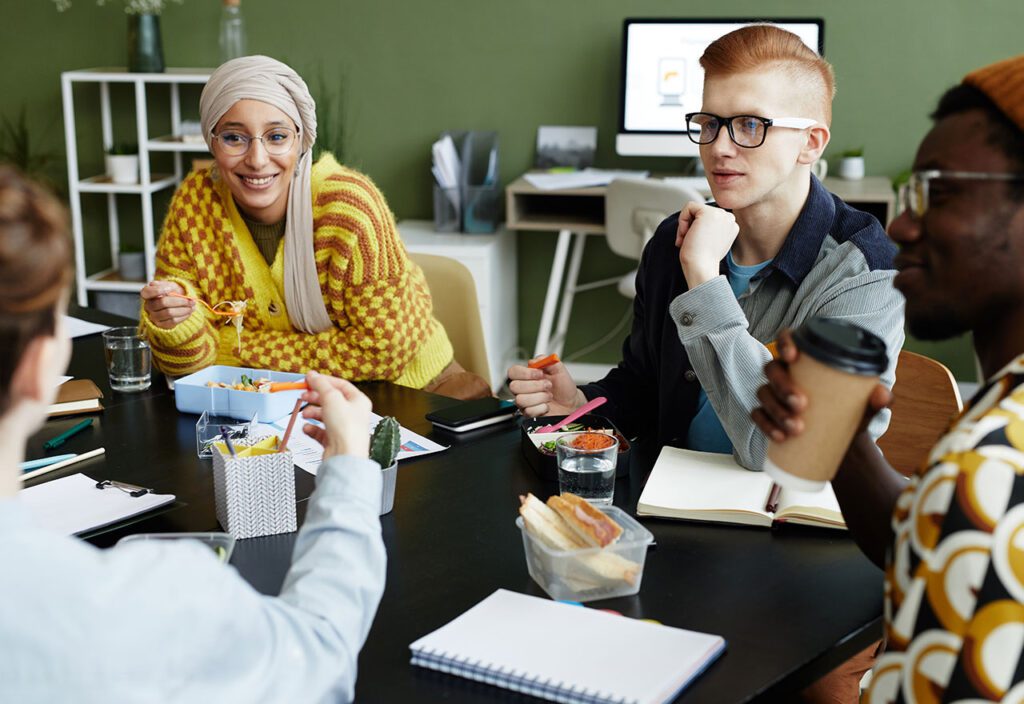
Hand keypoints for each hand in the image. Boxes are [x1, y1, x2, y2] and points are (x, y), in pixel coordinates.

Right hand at [141, 280, 193, 328]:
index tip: (170, 288)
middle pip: (163, 302)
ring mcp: (153, 316)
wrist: (177, 304)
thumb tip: (167, 287)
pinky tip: (189, 312)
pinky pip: (172, 321)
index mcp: (147, 294)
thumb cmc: (172, 293)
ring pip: (169, 313)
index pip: (147, 292)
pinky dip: (183, 316)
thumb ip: (167, 285)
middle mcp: (148, 306)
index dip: (158, 290)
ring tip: (192, 306)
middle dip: (180, 301)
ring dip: (184, 309)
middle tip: (192, 300)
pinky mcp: (161, 324)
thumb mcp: (170, 285)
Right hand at [300, 372, 371, 459]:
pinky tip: (307, 428)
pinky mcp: (334, 441)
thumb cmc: (347, 430)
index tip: (309, 379)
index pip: (340, 385)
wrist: (345, 457)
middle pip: (330, 400)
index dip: (324, 381)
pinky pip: (320, 431)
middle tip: (303, 395)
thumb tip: (313, 375)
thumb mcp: (331, 398)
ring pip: (324, 416)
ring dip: (312, 413)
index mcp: (358, 401)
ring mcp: (343, 428)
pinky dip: (312, 428)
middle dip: (315, 397)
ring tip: (305, 414)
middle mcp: (353, 414)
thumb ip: (320, 385)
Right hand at [507, 358, 584, 417]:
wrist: (571, 402)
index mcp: (527, 375)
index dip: (525, 373)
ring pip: (520, 400)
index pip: (513, 372)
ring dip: (540, 397)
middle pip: (514, 386)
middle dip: (535, 385)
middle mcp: (523, 388)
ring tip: (549, 395)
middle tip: (548, 385)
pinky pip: (529, 411)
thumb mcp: (558, 369)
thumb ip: (547, 360)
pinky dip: (542, 407)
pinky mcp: (529, 413)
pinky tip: (547, 405)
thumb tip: (535, 360)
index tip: (540, 373)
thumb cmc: (563, 386)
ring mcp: (524, 402)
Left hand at [675, 201, 738, 286]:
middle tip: (688, 243)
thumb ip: (709, 230)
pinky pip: (689, 206)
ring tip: (686, 240)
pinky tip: (686, 234)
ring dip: (685, 225)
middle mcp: (729, 218)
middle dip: (690, 226)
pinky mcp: (709, 212)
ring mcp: (721, 214)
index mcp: (731, 226)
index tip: (695, 244)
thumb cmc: (701, 261)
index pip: (709, 218)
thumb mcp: (709, 242)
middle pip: (701, 212)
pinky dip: (682, 220)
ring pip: (695, 209)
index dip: (697, 229)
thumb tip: (696, 223)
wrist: (701, 268)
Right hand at [751, 329, 891, 442]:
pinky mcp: (767, 414)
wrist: (842, 442)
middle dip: (782, 386)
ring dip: (776, 409)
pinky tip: (781, 437)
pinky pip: (757, 415)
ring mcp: (773, 393)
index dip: (785, 343)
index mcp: (805, 359)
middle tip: (801, 404)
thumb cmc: (851, 412)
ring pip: (763, 393)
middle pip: (772, 369)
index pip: (787, 339)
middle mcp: (785, 372)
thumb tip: (882, 396)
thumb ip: (878, 398)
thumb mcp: (866, 404)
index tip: (793, 357)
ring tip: (797, 428)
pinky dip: (766, 425)